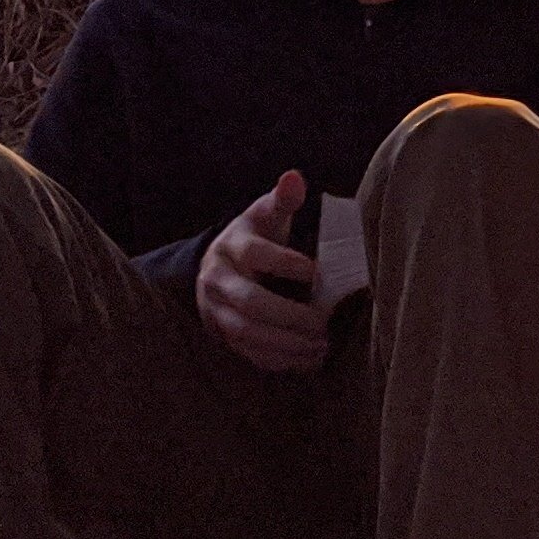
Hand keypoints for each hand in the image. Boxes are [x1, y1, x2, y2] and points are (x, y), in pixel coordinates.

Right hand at [198, 172, 331, 375]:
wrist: (215, 268)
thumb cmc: (252, 238)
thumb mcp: (264, 216)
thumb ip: (282, 200)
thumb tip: (295, 178)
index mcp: (231, 247)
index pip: (256, 254)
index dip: (286, 263)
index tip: (317, 272)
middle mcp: (218, 281)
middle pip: (251, 304)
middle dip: (289, 316)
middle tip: (323, 322)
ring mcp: (216, 312)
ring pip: (247, 335)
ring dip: (286, 344)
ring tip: (321, 344)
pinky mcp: (222, 336)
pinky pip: (248, 354)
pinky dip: (279, 360)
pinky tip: (308, 360)